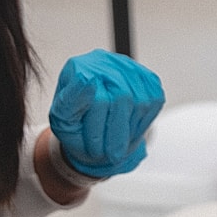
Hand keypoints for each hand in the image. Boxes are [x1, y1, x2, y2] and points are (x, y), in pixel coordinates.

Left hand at [49, 50, 165, 177]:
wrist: (92, 130)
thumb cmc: (74, 124)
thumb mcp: (63, 119)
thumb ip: (70, 99)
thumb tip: (85, 78)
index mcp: (78, 67)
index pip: (94, 93)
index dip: (97, 127)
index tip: (95, 149)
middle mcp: (104, 61)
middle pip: (122, 97)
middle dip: (117, 133)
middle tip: (112, 155)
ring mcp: (128, 67)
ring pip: (141, 101)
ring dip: (130, 131)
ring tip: (118, 144)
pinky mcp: (147, 78)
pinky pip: (154, 102)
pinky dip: (143, 123)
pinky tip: (128, 130)